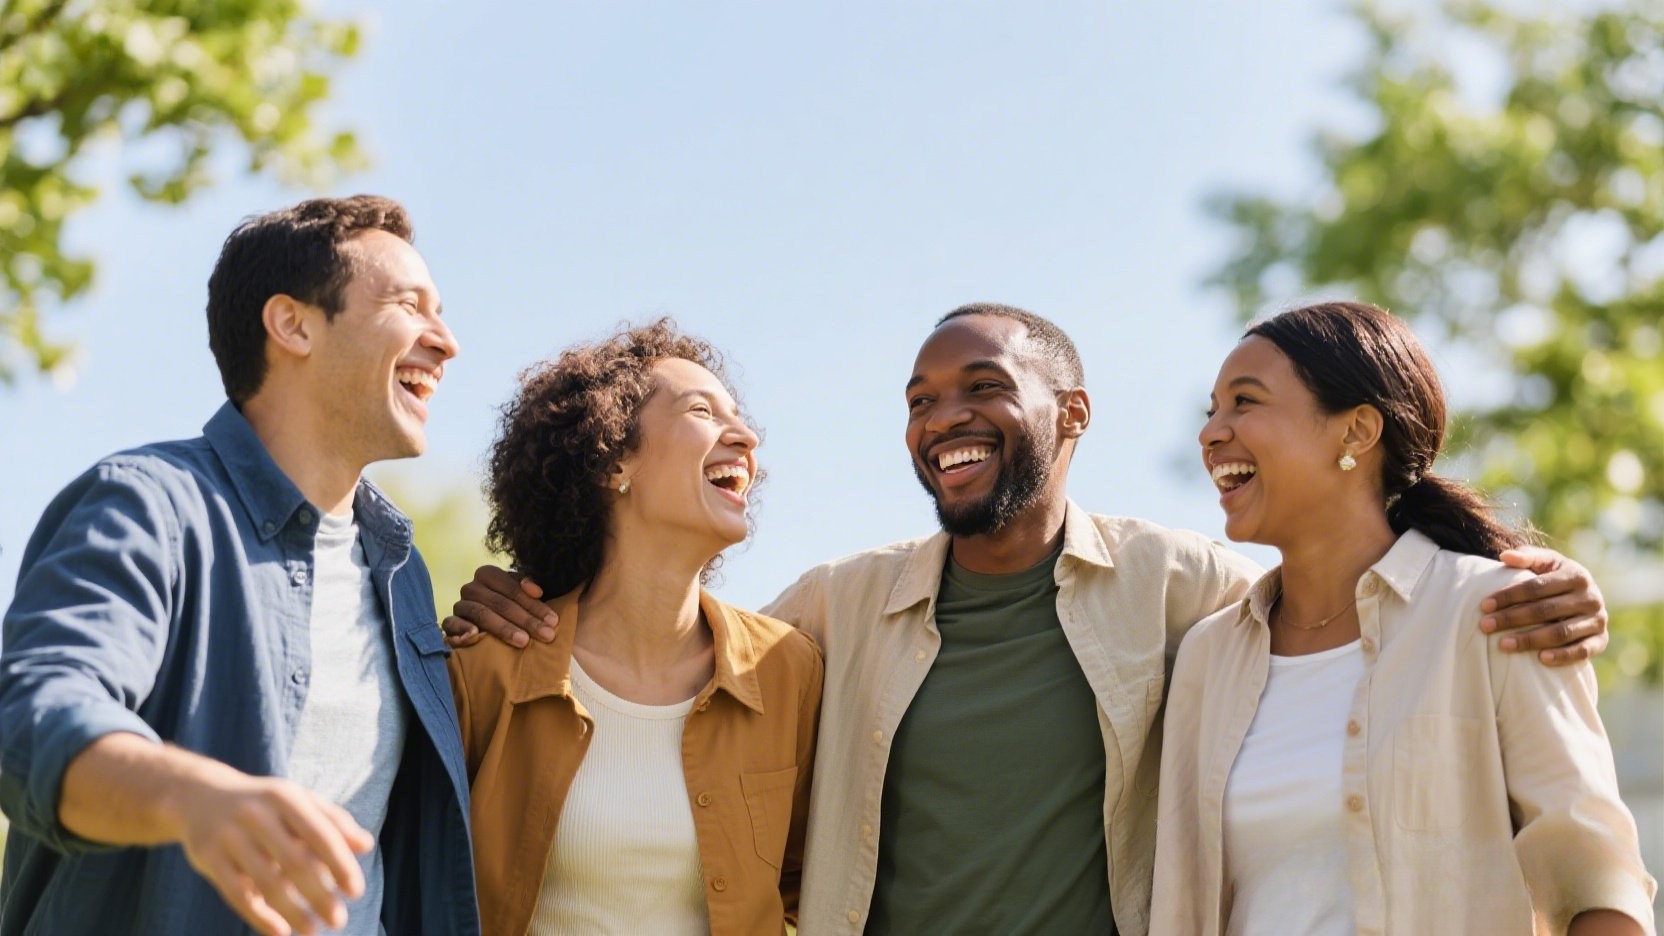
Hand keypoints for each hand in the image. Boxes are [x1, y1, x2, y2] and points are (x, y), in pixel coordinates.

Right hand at [172, 768, 373, 935]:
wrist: (199, 795)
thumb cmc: (265, 803)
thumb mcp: (298, 801)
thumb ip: (333, 822)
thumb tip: (366, 845)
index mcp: (284, 796)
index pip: (320, 834)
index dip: (340, 864)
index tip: (356, 892)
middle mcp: (255, 813)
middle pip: (294, 861)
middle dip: (319, 894)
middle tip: (338, 920)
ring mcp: (228, 835)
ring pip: (265, 882)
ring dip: (292, 911)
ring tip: (313, 931)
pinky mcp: (206, 857)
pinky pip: (236, 893)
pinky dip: (259, 915)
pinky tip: (280, 932)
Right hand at [441, 564, 557, 647]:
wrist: (486, 632)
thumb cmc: (511, 611)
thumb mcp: (522, 598)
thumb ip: (530, 589)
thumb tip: (536, 590)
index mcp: (488, 574)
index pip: (512, 588)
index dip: (534, 604)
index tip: (553, 620)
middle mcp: (471, 587)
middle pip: (500, 603)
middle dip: (526, 620)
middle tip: (546, 635)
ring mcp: (459, 605)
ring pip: (481, 614)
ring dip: (504, 628)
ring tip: (523, 641)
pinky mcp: (449, 624)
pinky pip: (451, 624)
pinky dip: (462, 630)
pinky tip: (475, 636)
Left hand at [1480, 546, 1608, 665]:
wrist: (1585, 599)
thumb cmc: (1556, 578)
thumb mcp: (1546, 563)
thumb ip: (1527, 557)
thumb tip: (1505, 556)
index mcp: (1576, 575)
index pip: (1537, 587)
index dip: (1509, 596)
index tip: (1484, 605)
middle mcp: (1590, 597)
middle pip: (1546, 610)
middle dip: (1512, 618)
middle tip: (1485, 626)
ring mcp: (1598, 620)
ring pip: (1561, 632)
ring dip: (1530, 639)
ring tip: (1503, 644)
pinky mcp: (1601, 640)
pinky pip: (1582, 651)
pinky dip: (1562, 656)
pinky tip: (1540, 659)